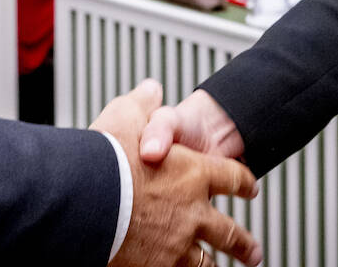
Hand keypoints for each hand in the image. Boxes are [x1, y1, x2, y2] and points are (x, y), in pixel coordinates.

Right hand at [95, 81, 260, 266]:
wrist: (84, 201)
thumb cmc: (104, 158)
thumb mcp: (126, 115)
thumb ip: (144, 103)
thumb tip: (152, 88)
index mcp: (192, 174)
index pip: (232, 177)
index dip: (244, 183)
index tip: (252, 189)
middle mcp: (192, 213)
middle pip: (229, 232)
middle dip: (243, 243)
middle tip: (253, 251)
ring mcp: (176, 245)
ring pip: (205, 262)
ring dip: (214, 266)